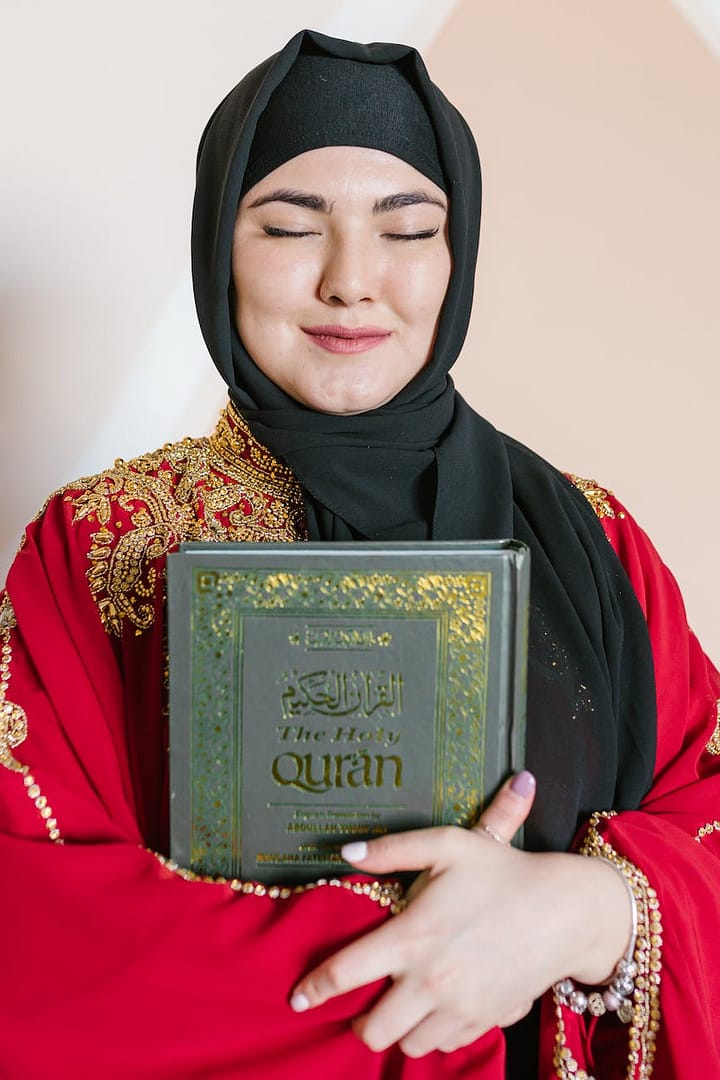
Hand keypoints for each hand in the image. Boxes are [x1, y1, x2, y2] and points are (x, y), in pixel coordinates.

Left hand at [289, 772, 632, 1057]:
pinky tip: (440, 1006)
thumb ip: (393, 848)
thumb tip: (346, 851)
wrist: (565, 911)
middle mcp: (430, 981)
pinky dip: (435, 1033)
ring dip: (399, 1029)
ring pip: (409, 1044)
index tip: (297, 998)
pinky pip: (445, 1044)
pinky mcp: (485, 1021)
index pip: (346, 973)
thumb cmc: (503, 872)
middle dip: (360, 1022)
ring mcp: (459, 1007)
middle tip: (361, 1005)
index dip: (315, 989)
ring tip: (402, 1004)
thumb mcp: (449, 843)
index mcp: (412, 936)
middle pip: (373, 1029)